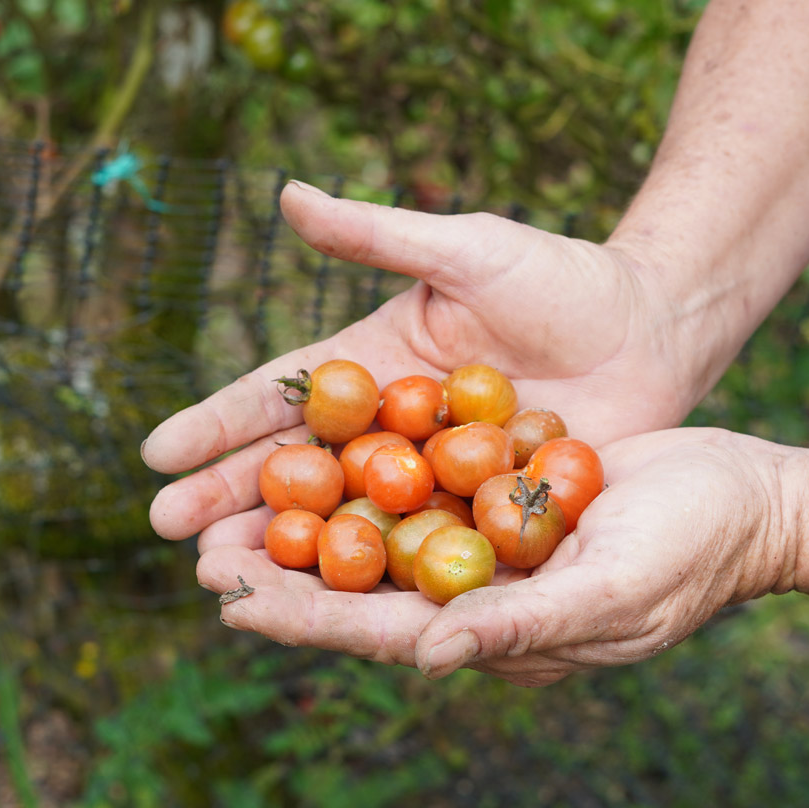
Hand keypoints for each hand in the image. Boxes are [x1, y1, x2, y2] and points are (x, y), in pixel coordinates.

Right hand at [143, 180, 730, 540]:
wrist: (653, 326)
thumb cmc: (561, 277)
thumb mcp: (466, 250)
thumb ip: (379, 235)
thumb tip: (284, 195)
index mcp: (370, 366)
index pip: (280, 398)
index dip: (217, 426)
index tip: (155, 454)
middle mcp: (388, 431)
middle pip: (297, 472)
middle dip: (230, 502)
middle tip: (172, 536)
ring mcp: (431, 482)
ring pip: (346, 522)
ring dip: (284, 553)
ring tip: (223, 582)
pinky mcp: (481, 520)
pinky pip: (420, 553)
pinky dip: (375, 582)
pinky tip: (330, 612)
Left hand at [194, 428, 790, 685]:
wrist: (746, 493)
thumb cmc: (693, 551)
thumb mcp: (615, 590)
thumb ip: (524, 626)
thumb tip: (429, 656)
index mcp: (498, 635)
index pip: (384, 631)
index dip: (306, 617)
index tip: (231, 598)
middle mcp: (481, 596)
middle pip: (363, 588)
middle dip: (284, 574)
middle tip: (197, 550)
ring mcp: (489, 546)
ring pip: (380, 539)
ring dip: (311, 522)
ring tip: (235, 505)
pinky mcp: (501, 495)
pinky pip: (421, 488)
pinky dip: (366, 473)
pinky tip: (320, 448)